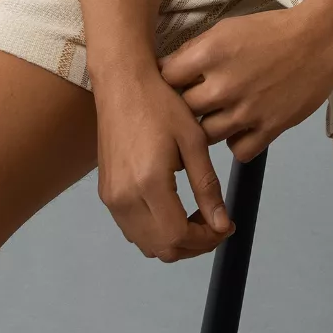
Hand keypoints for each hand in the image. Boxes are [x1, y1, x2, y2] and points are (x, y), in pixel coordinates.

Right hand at [93, 69, 236, 264]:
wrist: (122, 83)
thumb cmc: (161, 104)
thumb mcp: (193, 141)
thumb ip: (207, 187)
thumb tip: (222, 224)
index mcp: (149, 183)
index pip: (178, 236)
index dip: (206, 240)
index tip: (225, 226)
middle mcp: (124, 198)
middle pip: (162, 249)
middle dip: (193, 245)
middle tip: (216, 224)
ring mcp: (111, 198)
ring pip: (146, 244)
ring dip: (174, 241)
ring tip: (197, 217)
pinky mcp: (106, 192)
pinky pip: (132, 229)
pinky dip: (156, 231)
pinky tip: (174, 209)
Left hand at [157, 4, 332, 162]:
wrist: (318, 39)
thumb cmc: (271, 30)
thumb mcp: (226, 28)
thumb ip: (195, 51)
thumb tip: (167, 70)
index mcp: (209, 54)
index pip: (166, 79)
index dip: (168, 81)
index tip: (176, 82)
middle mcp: (224, 86)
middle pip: (184, 111)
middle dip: (186, 106)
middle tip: (197, 101)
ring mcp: (247, 111)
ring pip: (207, 136)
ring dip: (209, 126)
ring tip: (220, 114)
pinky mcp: (269, 128)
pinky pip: (238, 151)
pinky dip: (237, 143)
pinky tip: (241, 128)